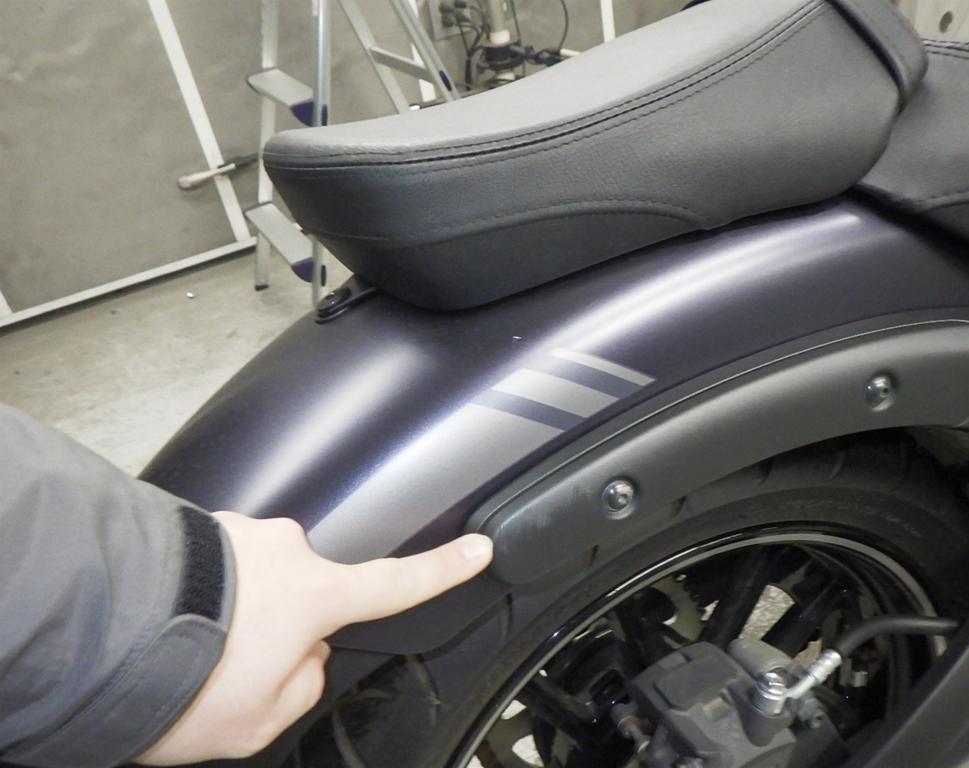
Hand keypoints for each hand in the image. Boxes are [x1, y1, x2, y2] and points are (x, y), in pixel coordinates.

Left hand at [137, 511, 492, 764]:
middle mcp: (285, 553)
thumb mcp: (256, 721)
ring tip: (187, 649)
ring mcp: (240, 535)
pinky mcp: (199, 528)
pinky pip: (217, 569)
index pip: (397, 583)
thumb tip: (304, 658)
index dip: (444, 570)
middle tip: (230, 667)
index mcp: (315, 596)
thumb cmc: (180, 677)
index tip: (478, 548)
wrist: (101, 630)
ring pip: (256, 584)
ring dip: (232, 615)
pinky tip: (170, 624)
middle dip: (279, 628)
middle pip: (307, 594)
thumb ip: (301, 687)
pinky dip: (202, 597)